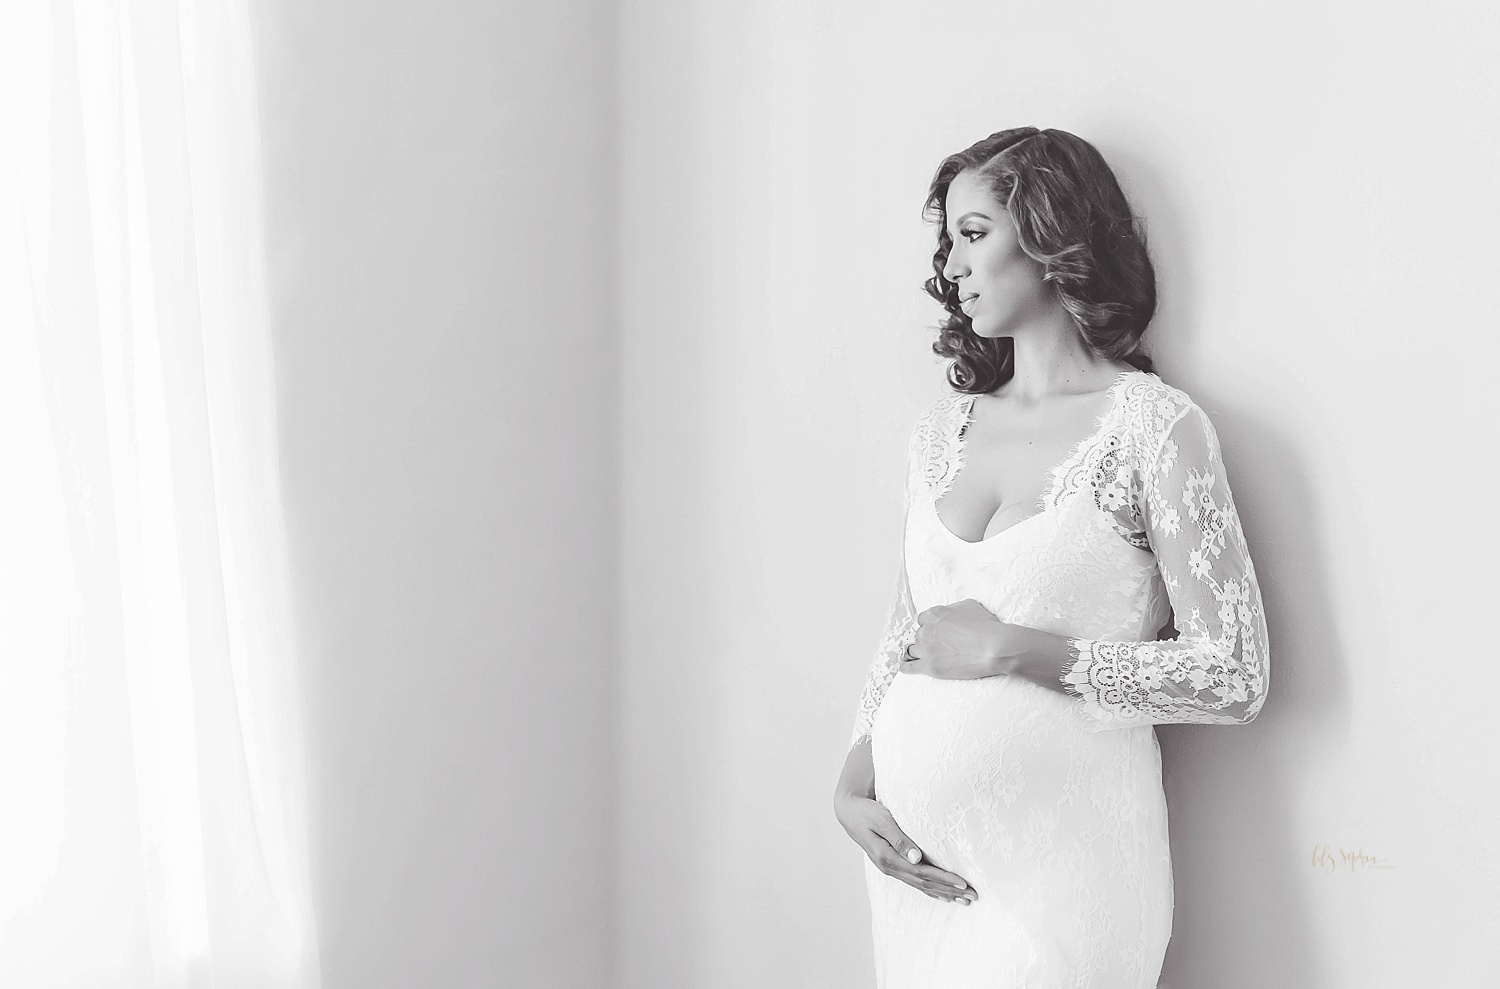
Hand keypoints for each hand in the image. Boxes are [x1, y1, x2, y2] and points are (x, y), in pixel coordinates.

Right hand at [834, 792, 976, 904]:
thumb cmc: (867, 812)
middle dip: (950, 891)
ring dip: (943, 893)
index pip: (922, 873)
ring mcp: (891, 868)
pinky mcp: (893, 864)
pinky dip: (931, 889)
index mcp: (888, 858)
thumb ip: (899, 839)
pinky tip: (943, 895)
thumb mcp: (882, 820)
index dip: (944, 879)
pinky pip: (915, 881)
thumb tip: (916, 858)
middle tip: (973, 896)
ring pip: (921, 886)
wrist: (849, 812)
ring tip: (964, 900)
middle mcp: (890, 867)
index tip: (963, 883)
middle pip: (925, 884)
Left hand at [898, 598, 1029, 679]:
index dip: (930, 626)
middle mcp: (927, 630)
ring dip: (919, 653)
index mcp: (935, 614)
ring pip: (913, 650)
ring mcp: (926, 649)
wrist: (994, 648)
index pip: (923, 619)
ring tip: (927, 657)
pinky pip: (908, 666)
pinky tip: (905, 666)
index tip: (936, 632)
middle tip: (940, 646)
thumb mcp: (970, 606)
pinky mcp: (929, 666)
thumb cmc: (987, 627)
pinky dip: (906, 666)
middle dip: (927, 640)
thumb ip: (954, 608)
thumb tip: (951, 611)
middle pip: (919, 635)